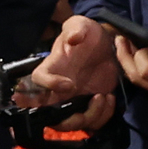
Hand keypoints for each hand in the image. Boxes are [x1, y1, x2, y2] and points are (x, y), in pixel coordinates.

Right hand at [24, 13, 124, 128]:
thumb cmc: (89, 35)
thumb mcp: (80, 25)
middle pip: (50, 115)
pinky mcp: (91, 106)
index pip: (37, 81)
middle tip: (87, 104)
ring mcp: (74, 100)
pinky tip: (110, 98)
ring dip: (89, 116)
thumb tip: (73, 39)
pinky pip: (92, 122)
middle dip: (66, 119)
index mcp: (51, 69)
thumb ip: (75, 28)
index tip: (69, 84)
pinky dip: (102, 116)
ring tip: (102, 97)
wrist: (108, 46)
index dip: (48, 85)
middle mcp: (58, 89)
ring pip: (72, 123)